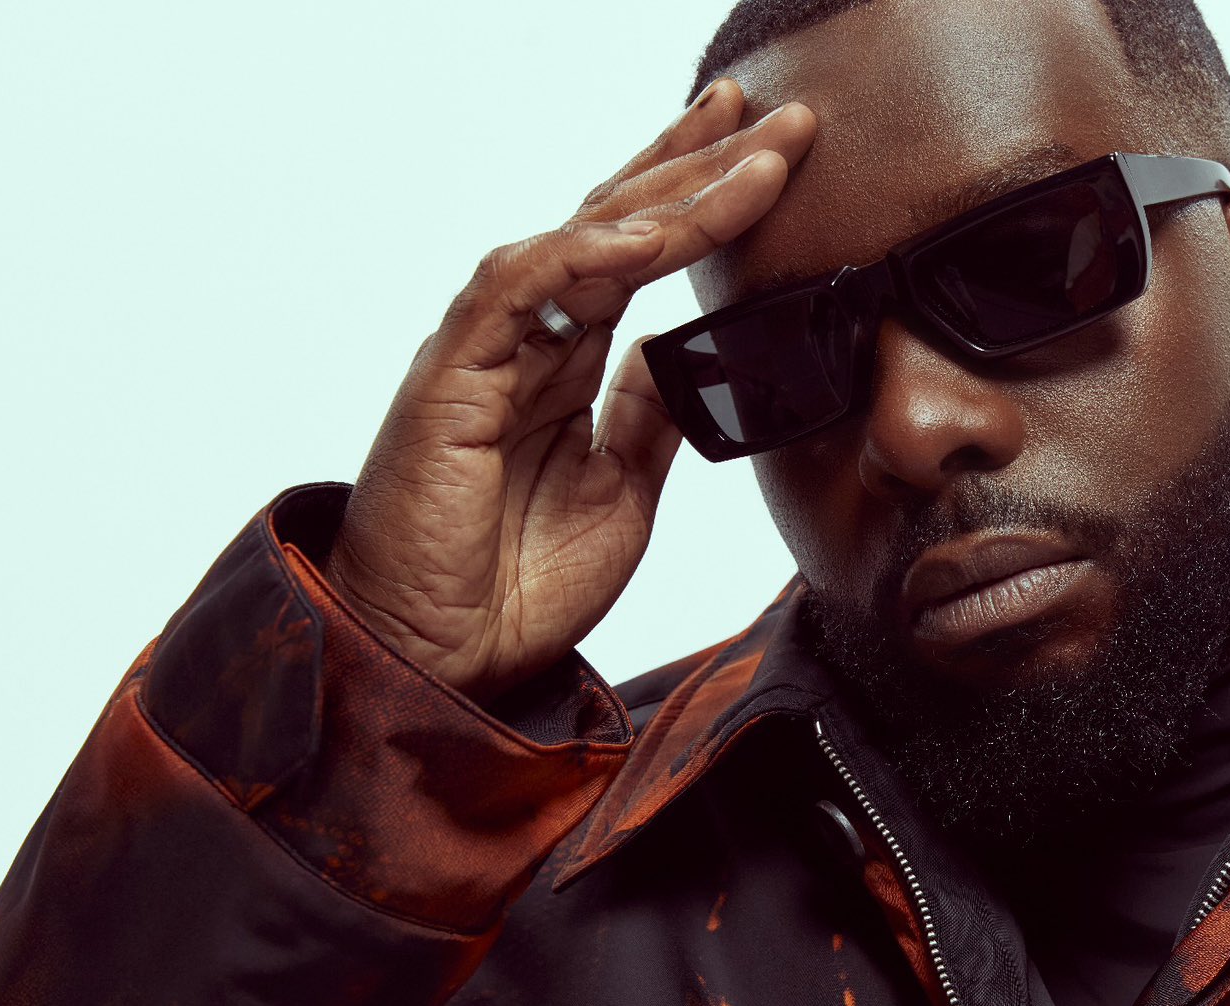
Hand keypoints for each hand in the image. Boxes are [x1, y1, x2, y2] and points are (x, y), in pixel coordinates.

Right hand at [322, 80, 814, 703]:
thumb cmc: (515, 587)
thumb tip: (692, 353)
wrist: (449, 663)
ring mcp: (485, 352)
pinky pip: (516, 290)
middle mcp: (524, 341)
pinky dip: (583, 256)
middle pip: (617, 223)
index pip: (638, 253)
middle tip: (781, 117)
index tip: (773, 153)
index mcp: (563, 362)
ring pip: (579, 239)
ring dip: (665, 195)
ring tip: (743, 157)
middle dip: (699, 163)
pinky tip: (648, 236)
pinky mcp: (449, 379)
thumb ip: (650, 415)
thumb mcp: (621, 491)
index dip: (700, 196)